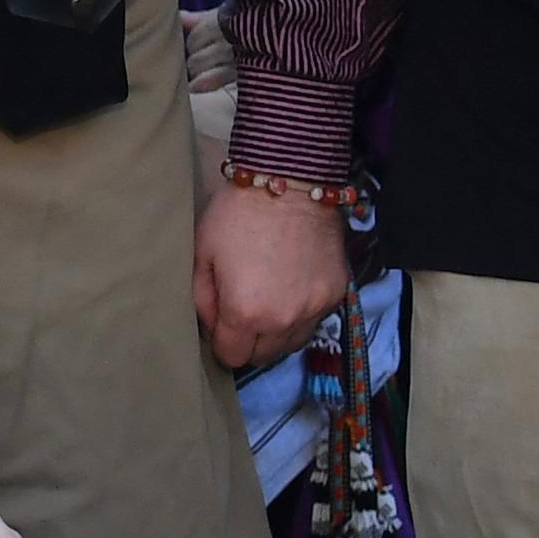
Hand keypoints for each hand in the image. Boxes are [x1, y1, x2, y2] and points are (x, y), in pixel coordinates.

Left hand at [194, 171, 350, 370]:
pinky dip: (301, 313)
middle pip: (263, 356)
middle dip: (248, 341)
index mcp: (245, 312)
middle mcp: (283, 320)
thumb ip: (201, 300)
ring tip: (267, 302)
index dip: (222, 342)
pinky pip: (315, 320)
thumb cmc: (236, 214)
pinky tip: (291, 288)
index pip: (232, 356)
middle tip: (242, 311)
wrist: (289, 181)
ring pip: (292, 343)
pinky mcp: (337, 293)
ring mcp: (315, 308)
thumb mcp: (202, 254)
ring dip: (276, 333)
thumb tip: (210, 327)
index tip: (221, 323)